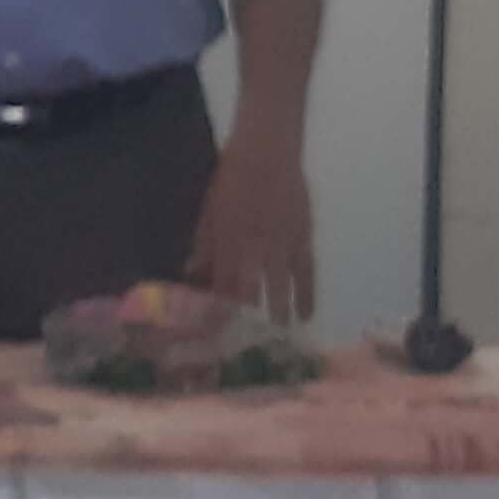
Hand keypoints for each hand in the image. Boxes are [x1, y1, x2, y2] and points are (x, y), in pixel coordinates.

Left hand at [187, 151, 316, 325]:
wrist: (268, 151)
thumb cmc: (232, 178)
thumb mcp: (209, 211)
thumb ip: (203, 244)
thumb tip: (192, 273)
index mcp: (225, 242)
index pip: (220, 286)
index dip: (218, 313)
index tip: (216, 336)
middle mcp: (252, 248)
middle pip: (248, 293)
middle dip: (246, 322)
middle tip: (246, 346)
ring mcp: (279, 244)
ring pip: (279, 288)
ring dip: (277, 315)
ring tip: (278, 339)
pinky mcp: (302, 238)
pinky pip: (306, 272)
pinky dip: (307, 294)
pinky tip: (307, 314)